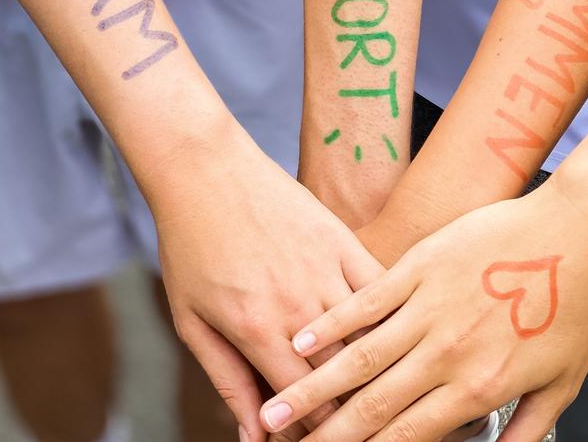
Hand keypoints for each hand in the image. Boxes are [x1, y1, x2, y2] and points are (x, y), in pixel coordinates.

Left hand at [147, 119, 385, 441]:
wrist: (206, 172)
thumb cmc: (191, 246)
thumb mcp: (191, 321)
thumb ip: (227, 380)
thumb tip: (253, 436)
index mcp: (258, 330)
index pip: (305, 404)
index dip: (318, 433)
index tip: (324, 441)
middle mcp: (299, 306)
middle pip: (344, 379)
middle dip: (350, 411)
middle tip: (354, 425)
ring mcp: (326, 270)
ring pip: (371, 338)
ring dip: (377, 370)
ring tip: (380, 387)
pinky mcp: (344, 242)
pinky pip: (382, 290)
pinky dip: (390, 318)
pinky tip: (395, 335)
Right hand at [257, 181, 587, 441]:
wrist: (579, 231)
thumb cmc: (578, 303)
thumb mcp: (563, 382)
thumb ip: (526, 430)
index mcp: (478, 386)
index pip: (408, 436)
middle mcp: (445, 353)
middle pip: (372, 407)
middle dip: (326, 436)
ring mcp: (429, 307)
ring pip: (358, 358)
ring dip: (312, 389)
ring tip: (275, 410)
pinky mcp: (421, 266)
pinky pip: (367, 302)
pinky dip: (331, 324)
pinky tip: (301, 340)